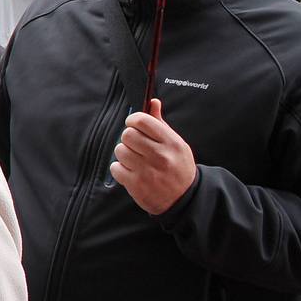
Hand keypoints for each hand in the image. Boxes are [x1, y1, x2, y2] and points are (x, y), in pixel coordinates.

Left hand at [109, 99, 196, 214]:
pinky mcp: (136, 185)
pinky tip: (131, 171)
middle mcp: (160, 156)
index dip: (133, 120)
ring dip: (124, 153)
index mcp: (171, 143)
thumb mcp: (176, 143)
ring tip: (135, 159)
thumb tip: (152, 101)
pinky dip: (120, 169)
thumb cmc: (177, 166)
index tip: (133, 124)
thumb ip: (160, 123)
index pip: (142, 120)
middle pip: (127, 134)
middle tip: (136, 145)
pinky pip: (115, 167)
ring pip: (120, 150)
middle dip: (129, 138)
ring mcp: (148, 171)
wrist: (185, 198)